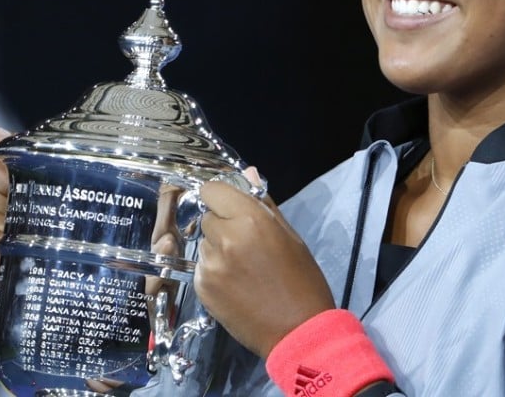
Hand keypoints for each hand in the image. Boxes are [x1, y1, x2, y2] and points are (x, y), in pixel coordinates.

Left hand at [195, 170, 334, 357]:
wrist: (298, 331)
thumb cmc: (303, 280)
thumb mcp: (291, 237)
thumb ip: (264, 203)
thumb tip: (248, 172)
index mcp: (251, 219)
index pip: (212, 190)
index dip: (222, 197)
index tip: (232, 208)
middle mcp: (225, 237)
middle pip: (207, 216)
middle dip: (222, 224)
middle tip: (245, 243)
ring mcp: (210, 264)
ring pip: (204, 242)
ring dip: (218, 248)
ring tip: (243, 268)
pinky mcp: (202, 288)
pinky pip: (202, 266)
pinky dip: (214, 271)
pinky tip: (235, 285)